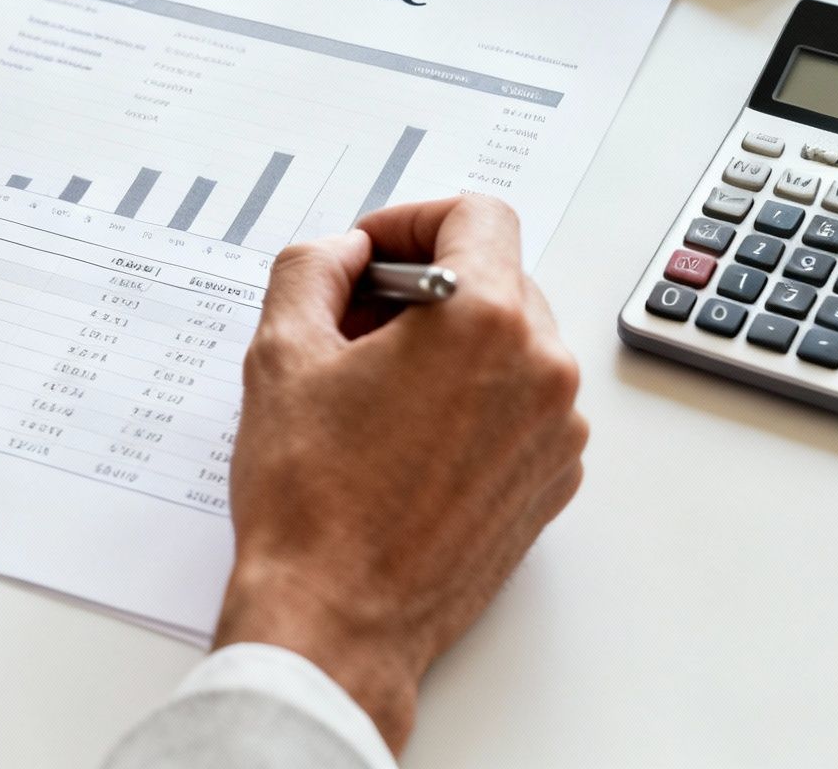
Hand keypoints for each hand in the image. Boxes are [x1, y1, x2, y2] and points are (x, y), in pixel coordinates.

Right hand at [214, 195, 587, 751]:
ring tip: (375, 389)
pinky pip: (522, 407)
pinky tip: (406, 438)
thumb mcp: (281, 353)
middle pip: (498, 277)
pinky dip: (473, 402)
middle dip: (424, 287)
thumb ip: (312, 267)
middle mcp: (541, 370)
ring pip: (512, 344)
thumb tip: (344, 251)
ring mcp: (557, 432)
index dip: (412, 221)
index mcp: (485, 321)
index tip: (371, 255)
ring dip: (449, 346)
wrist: (336, 621)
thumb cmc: (310, 501)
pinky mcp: (552, 483)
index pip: (477, 216)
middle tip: (353, 325)